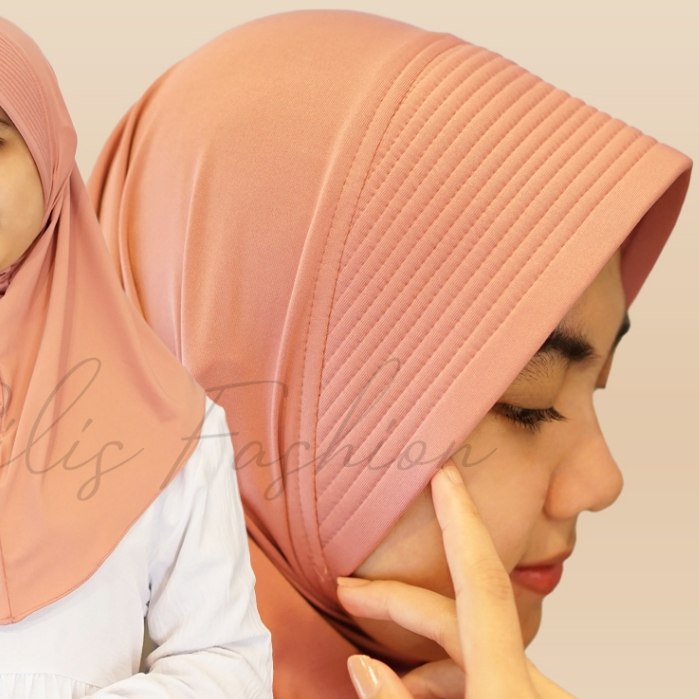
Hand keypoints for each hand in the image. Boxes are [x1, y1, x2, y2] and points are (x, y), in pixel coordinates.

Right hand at [337, 461, 576, 698]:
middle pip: (461, 616)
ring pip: (475, 645)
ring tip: (380, 670)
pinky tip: (418, 688)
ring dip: (424, 651)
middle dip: (400, 600)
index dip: (459, 518)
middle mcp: (533, 685)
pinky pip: (491, 668)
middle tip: (350, 593)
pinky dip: (451, 673)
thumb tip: (362, 666)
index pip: (480, 581)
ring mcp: (539, 695)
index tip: (445, 473)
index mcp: (508, 689)